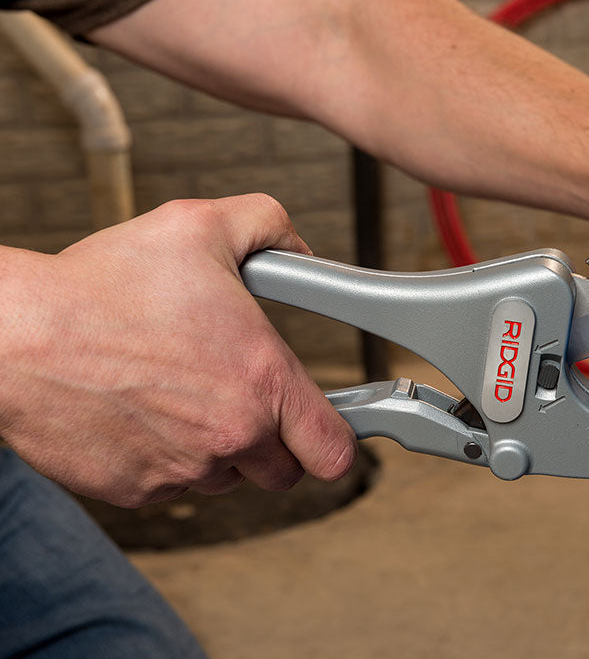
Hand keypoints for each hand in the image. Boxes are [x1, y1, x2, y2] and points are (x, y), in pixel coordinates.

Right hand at [0, 194, 354, 506]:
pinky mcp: (136, 491)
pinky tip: (144, 413)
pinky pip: (174, 487)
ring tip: (184, 394)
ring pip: (229, 478)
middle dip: (276, 440)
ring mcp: (182, 470)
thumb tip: (299, 249)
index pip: (335, 450)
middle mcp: (231, 435)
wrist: (13, 336)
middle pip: (286, 471)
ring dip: (221, 449)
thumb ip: (269, 226)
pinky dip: (169, 460)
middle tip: (247, 398)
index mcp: (262, 380)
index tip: (330, 426)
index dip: (338, 439)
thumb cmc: (99, 286)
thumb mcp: (198, 226)